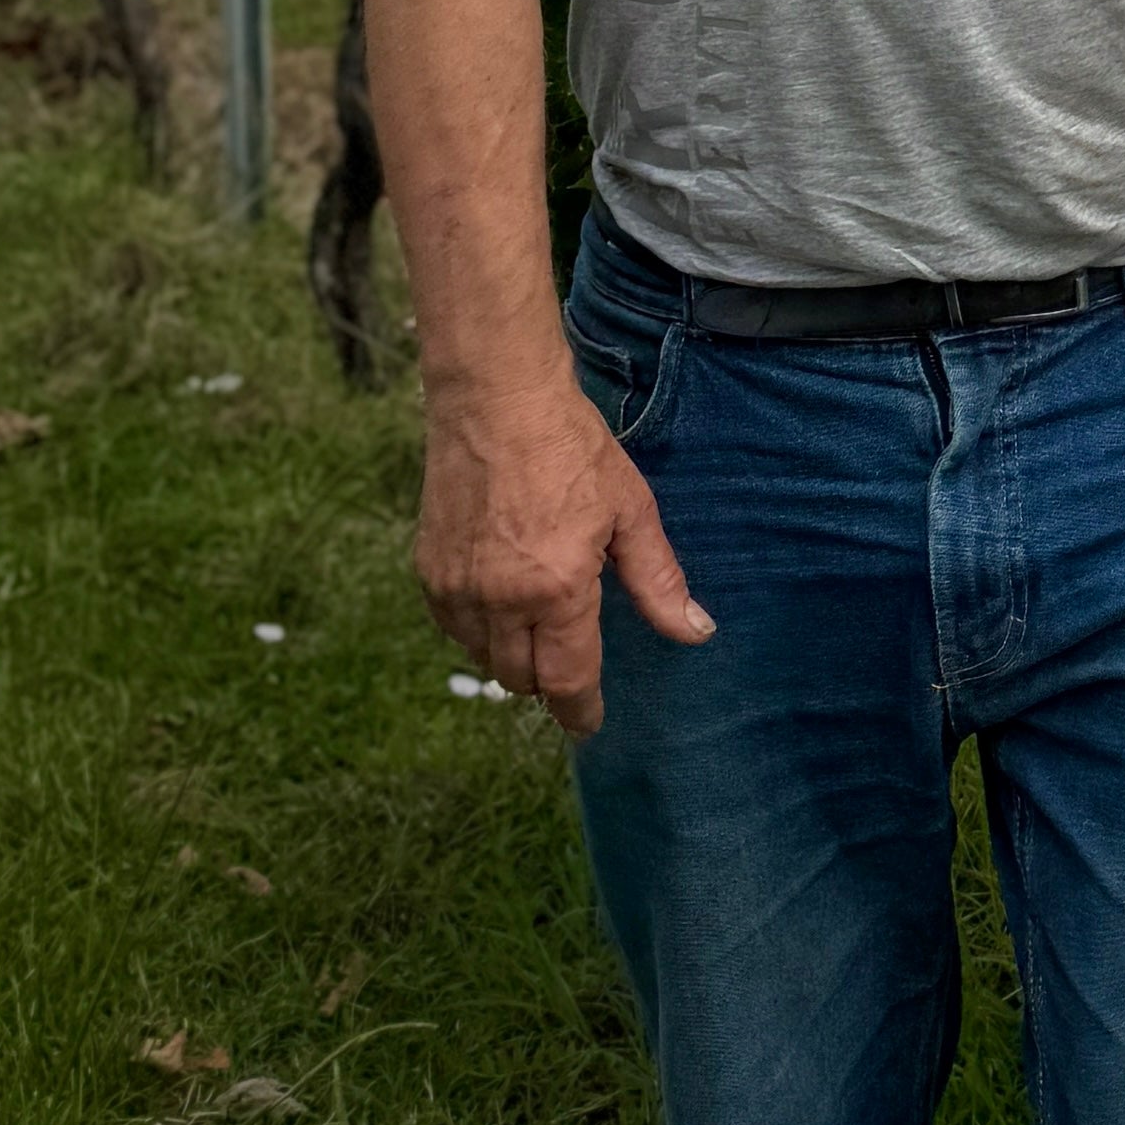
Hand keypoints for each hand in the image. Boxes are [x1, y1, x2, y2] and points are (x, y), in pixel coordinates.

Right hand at [416, 373, 713, 734]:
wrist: (496, 400)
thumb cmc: (572, 449)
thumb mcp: (631, 513)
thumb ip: (658, 583)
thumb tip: (695, 633)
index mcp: (556, 591)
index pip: (567, 681)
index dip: (580, 711)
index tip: (588, 723)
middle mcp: (500, 600)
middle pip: (522, 679)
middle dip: (548, 682)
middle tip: (569, 667)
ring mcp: (457, 588)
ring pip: (484, 658)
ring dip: (512, 658)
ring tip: (538, 629)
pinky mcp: (429, 571)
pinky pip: (453, 628)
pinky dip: (478, 632)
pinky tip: (500, 607)